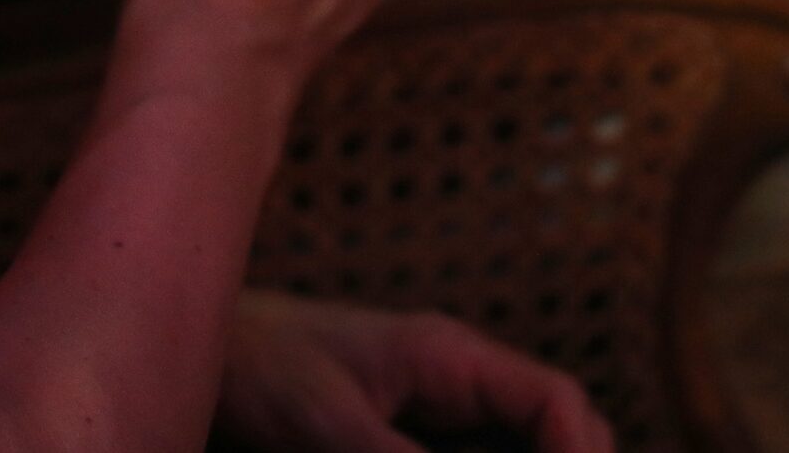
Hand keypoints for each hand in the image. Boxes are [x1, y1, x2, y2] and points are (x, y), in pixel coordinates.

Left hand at [216, 289, 613, 452]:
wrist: (208, 346)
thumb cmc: (259, 366)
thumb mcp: (328, 427)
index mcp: (450, 358)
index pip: (556, 399)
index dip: (581, 452)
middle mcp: (458, 381)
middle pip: (554, 429)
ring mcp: (437, 411)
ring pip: (518, 447)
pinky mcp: (409, 436)